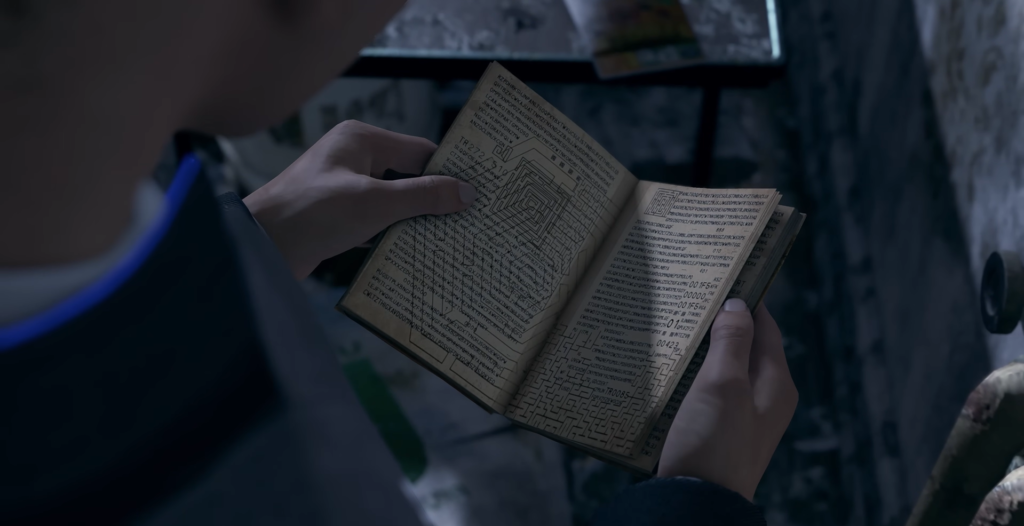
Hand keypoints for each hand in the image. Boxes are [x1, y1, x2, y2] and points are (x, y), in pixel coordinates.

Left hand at [243, 120, 477, 277]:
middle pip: (407, 177)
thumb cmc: (313, 213)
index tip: (477, 192)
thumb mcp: (376, 203)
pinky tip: (414, 252)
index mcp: (361, 140)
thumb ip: (424, 196)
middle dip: (434, 199)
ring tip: (450, 239)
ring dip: (413, 220)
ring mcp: (342, 188)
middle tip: (470, 219)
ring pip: (392, 202)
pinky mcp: (335, 217)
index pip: (420, 151)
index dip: (448, 172)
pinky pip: (374, 222)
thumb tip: (467, 192)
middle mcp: (352, 158)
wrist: (259, 248)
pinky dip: (391, 235)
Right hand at [657, 298, 797, 500]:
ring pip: (727, 369)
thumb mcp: (723, 385)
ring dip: (706, 350)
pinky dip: (698, 375)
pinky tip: (675, 370)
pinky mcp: (722, 432)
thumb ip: (733, 342)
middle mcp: (767, 399)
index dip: (747, 300)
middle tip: (693, 297)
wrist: (697, 505)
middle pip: (747, 347)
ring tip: (679, 327)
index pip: (766, 327)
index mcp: (777, 383)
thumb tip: (739, 304)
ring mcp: (745, 417)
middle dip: (722, 323)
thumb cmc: (713, 443)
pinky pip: (714, 392)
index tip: (722, 276)